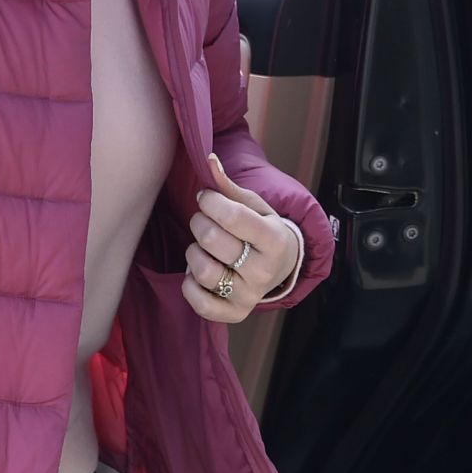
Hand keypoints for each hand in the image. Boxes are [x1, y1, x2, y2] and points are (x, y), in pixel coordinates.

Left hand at [182, 153, 300, 323]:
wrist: (282, 268)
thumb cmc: (261, 231)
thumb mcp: (254, 206)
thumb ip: (228, 186)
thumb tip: (208, 159)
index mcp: (274, 239)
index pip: (233, 216)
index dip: (210, 202)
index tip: (206, 199)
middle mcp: (264, 271)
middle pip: (212, 240)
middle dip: (199, 224)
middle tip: (204, 222)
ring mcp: (249, 295)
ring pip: (202, 270)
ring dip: (193, 253)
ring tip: (204, 249)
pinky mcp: (233, 314)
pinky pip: (197, 301)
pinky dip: (190, 283)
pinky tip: (200, 273)